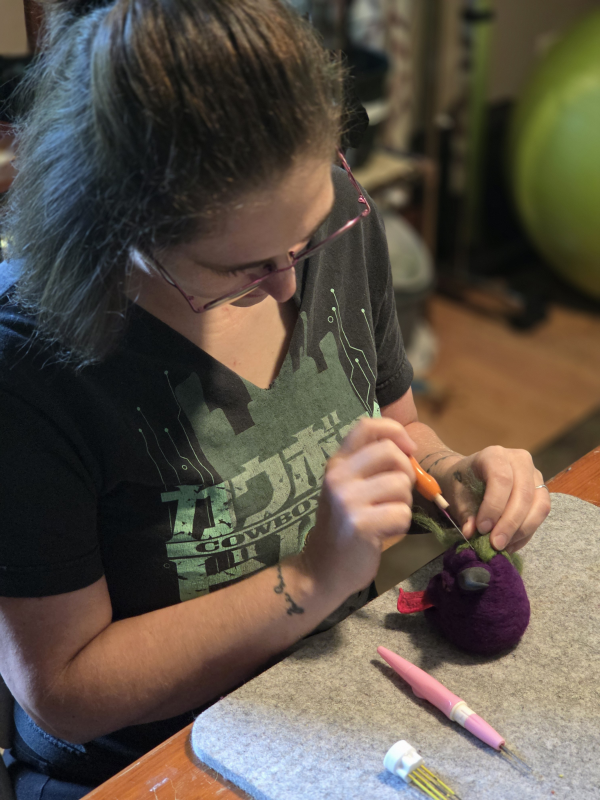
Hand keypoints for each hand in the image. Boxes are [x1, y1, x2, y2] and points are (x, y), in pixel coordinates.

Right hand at [301, 418, 416, 599]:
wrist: (322, 570)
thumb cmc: (343, 526)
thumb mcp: (348, 487)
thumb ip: (371, 465)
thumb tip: (408, 449)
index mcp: (337, 463)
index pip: (367, 426)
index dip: (395, 431)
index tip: (407, 450)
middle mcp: (339, 476)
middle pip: (391, 453)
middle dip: (407, 473)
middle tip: (398, 493)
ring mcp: (348, 500)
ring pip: (401, 485)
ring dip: (403, 504)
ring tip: (385, 517)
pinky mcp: (361, 525)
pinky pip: (402, 514)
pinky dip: (401, 526)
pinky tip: (384, 533)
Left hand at [436, 446, 550, 552]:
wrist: (468, 477)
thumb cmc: (462, 484)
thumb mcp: (457, 496)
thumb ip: (465, 514)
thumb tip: (471, 533)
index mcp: (494, 454)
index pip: (501, 479)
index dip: (494, 506)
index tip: (483, 529)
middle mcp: (519, 459)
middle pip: (524, 493)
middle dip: (510, 523)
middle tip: (496, 544)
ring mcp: (534, 474)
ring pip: (539, 505)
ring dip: (522, 530)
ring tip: (503, 546)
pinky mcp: (541, 489)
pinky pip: (541, 513)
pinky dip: (527, 532)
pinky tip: (511, 543)